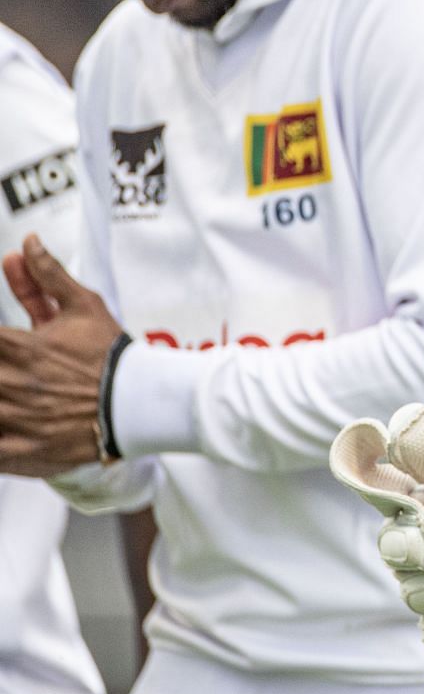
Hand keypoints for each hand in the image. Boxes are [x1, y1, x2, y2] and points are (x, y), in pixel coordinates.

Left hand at [0, 234, 124, 476]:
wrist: (140, 400)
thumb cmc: (110, 354)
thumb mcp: (84, 307)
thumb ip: (49, 276)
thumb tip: (29, 242)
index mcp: (24, 348)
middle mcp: (14, 383)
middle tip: (4, 366)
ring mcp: (17, 420)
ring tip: (5, 392)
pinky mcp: (23, 450)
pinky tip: (2, 425)